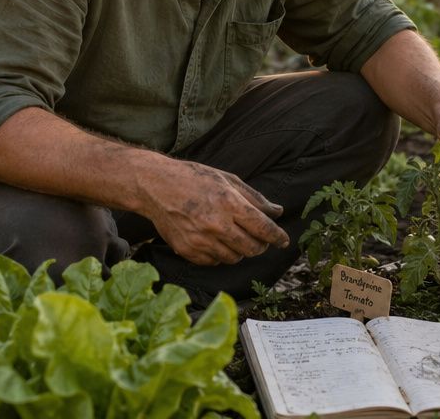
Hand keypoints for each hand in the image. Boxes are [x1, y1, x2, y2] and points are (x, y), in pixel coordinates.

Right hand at [141, 160, 290, 265]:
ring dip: (240, 250)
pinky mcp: (187, 250)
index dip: (277, 237)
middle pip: (252, 248)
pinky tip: (216, 241)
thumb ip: (254, 198)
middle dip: (261, 245)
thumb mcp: (227, 179)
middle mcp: (216, 224)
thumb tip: (278, 212)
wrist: (155, 186)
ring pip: (234, 258)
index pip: (263, 228)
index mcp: (229, 203)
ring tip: (235, 236)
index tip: (284, 241)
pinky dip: (220, 255)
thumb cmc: (193, 178)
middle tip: (260, 239)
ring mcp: (200, 240)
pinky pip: (214, 262)